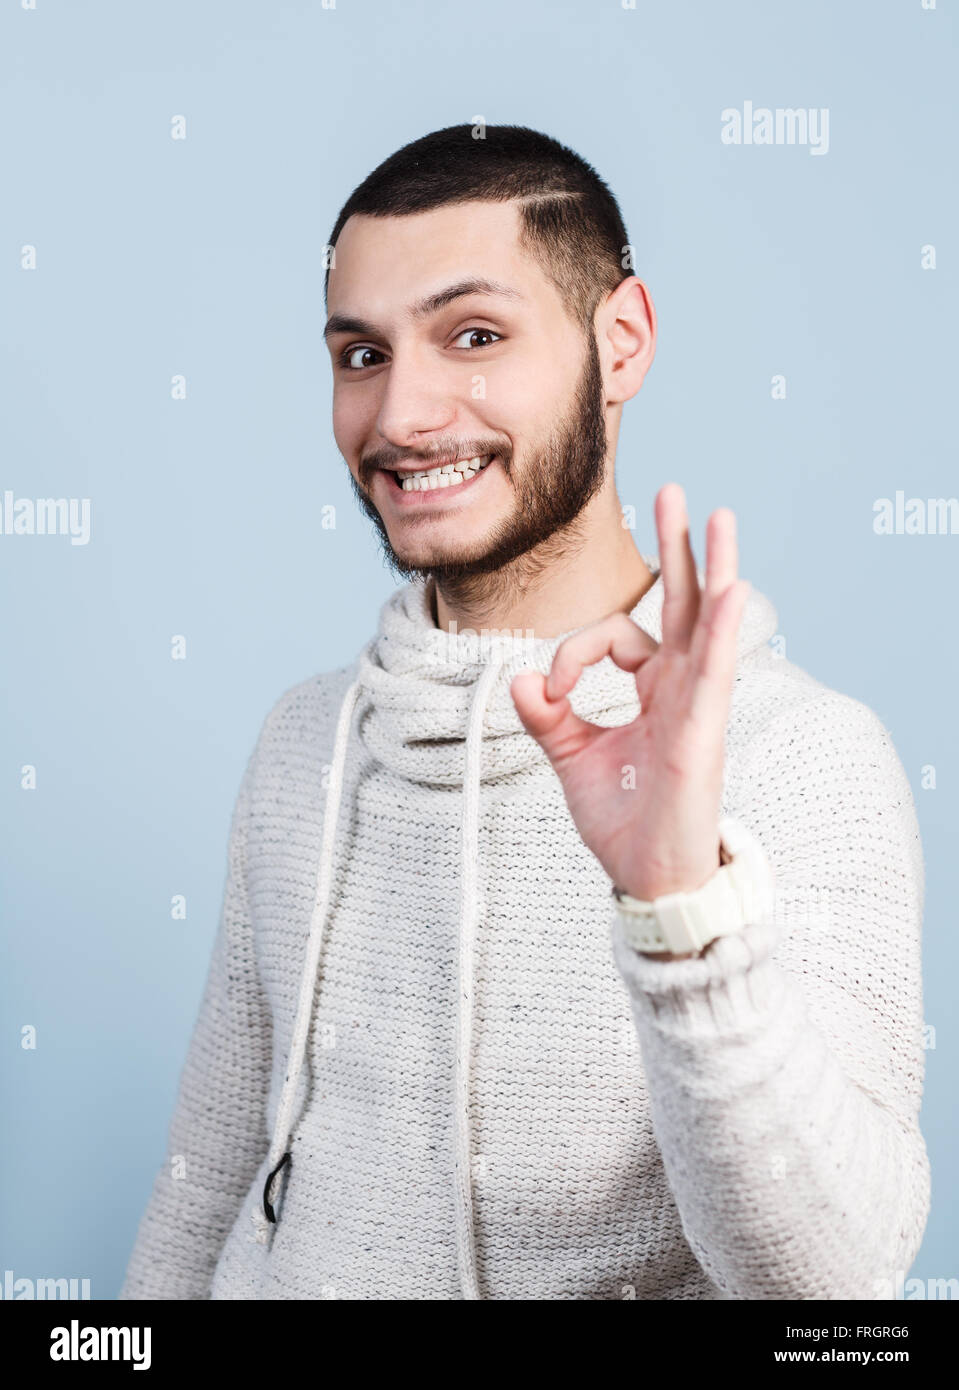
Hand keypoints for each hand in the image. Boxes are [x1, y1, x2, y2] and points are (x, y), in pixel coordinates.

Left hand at [510, 483, 748, 916]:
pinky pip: (714, 671)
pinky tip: (730, 587)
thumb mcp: (571, 757)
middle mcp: (680, 688)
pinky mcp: (702, 731)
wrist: (646, 876)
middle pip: (682, 604)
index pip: (613, 638)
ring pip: (708, 624)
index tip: (547, 691)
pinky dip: (720, 629)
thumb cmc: (621, 818)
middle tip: (676, 491)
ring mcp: (696, 706)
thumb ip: (547, 716)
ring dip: (713, 567)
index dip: (571, 653)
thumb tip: (522, 680)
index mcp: (653, 690)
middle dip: (678, 547)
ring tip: (719, 514)